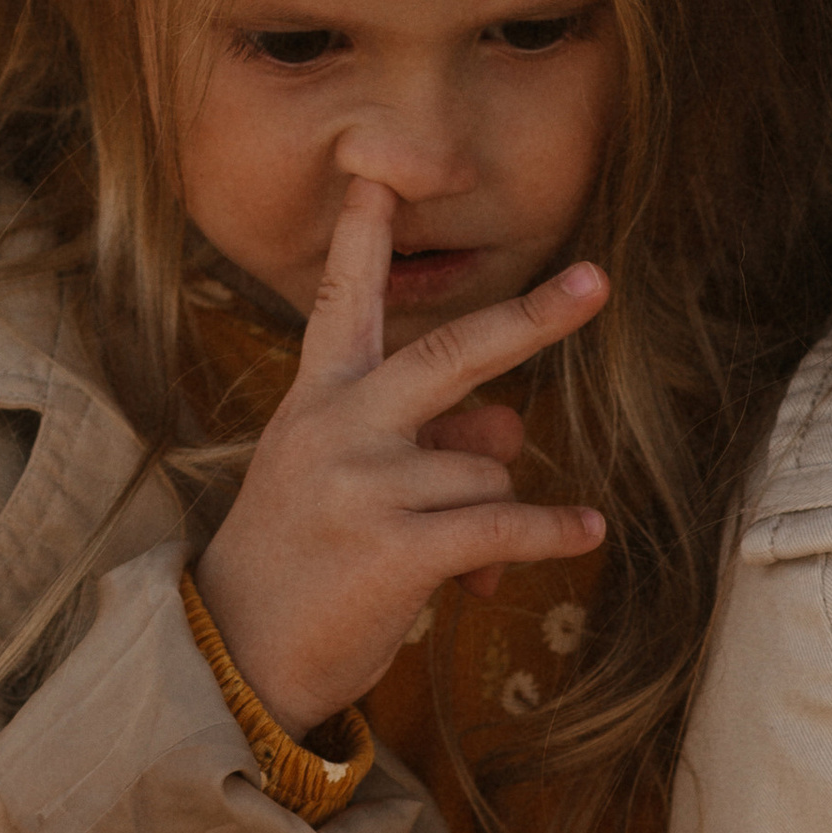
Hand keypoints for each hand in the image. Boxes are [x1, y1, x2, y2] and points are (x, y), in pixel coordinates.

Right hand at [195, 181, 606, 735]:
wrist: (235, 656)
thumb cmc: (301, 560)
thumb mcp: (345, 480)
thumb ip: (428, 438)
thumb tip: (515, 430)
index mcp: (317, 402)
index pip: (343, 307)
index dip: (362, 242)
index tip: (377, 176)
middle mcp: (339, 429)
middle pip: (451, 354)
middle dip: (531, 317)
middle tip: (596, 281)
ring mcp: (364, 486)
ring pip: (488, 468)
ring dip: (496, 513)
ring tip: (462, 559)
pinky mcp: (394, 549)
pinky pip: (502, 525)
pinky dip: (550, 533)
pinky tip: (586, 533)